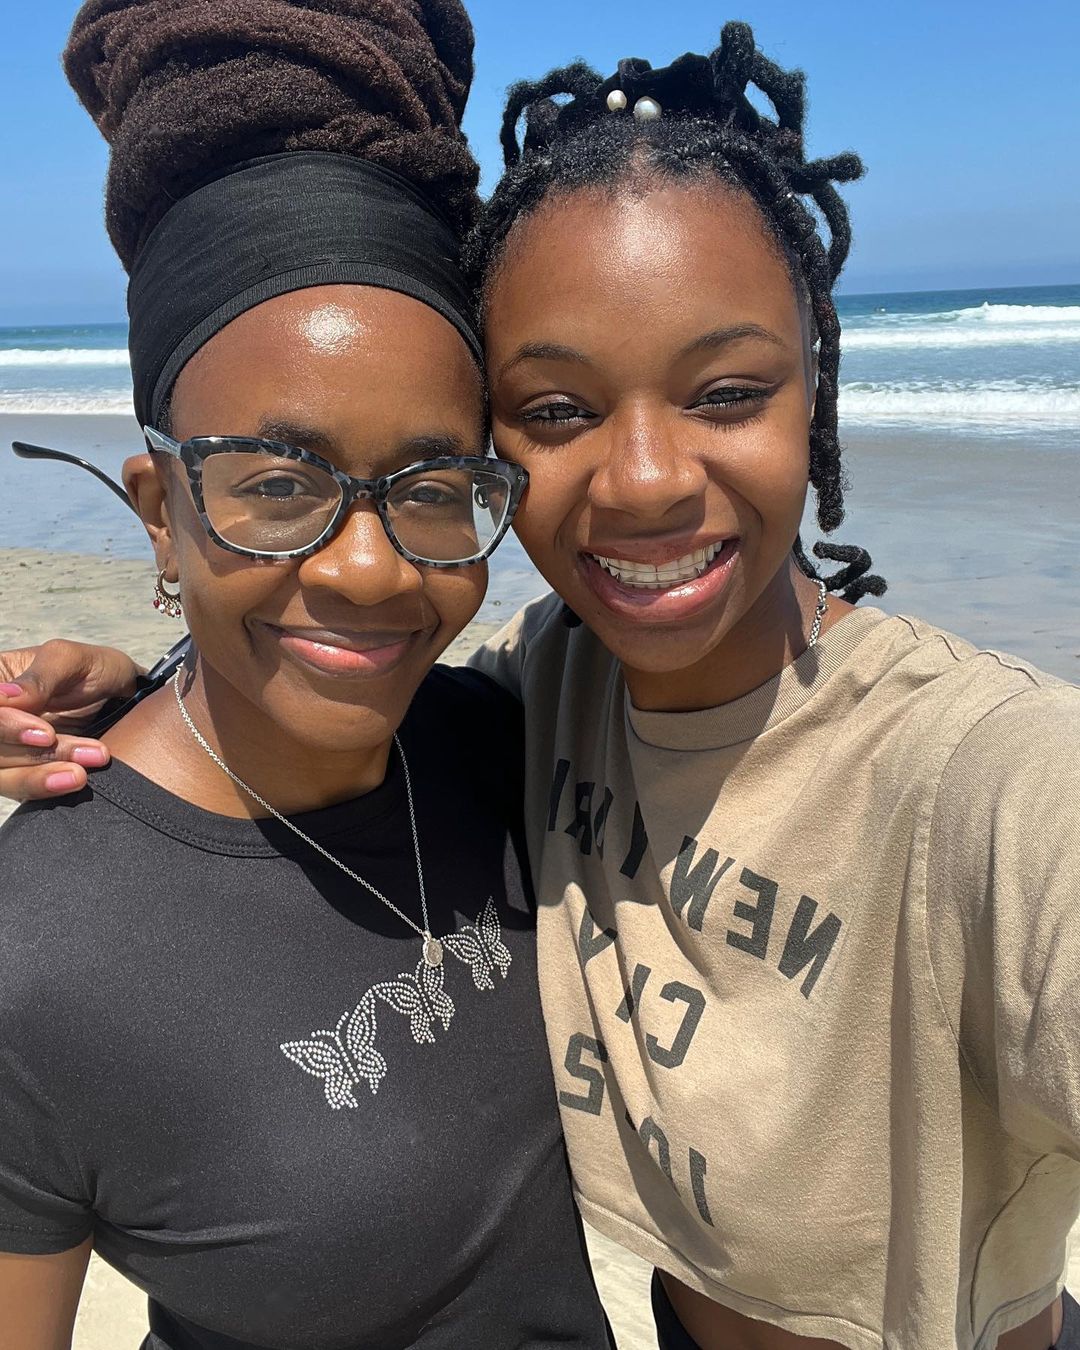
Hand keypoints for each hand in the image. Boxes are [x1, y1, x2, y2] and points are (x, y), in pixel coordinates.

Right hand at [0, 641, 139, 800]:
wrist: (126, 700)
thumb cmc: (95, 671)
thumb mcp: (71, 660)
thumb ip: (38, 677)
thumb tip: (4, 696)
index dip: (5, 725)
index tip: (44, 731)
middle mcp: (0, 718)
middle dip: (26, 748)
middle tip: (57, 739)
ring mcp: (8, 749)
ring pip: (4, 773)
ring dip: (40, 771)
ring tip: (83, 766)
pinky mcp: (25, 773)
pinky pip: (23, 788)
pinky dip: (47, 785)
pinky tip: (75, 779)